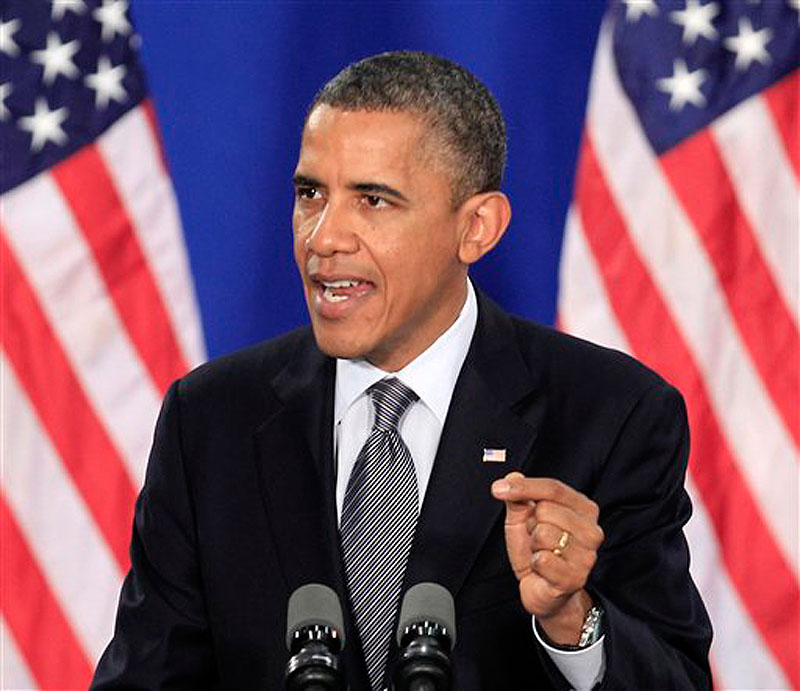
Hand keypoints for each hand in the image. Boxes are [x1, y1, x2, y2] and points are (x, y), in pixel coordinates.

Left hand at [491, 472, 603, 644]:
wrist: (543, 591)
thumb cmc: (536, 551)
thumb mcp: (522, 520)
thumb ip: (518, 498)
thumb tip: (511, 477)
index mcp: (583, 509)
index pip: (553, 488)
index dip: (524, 486)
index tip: (498, 489)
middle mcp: (592, 530)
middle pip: (546, 509)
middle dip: (531, 524)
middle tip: (537, 539)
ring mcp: (587, 555)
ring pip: (543, 534)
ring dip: (533, 545)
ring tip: (541, 554)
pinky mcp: (576, 578)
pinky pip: (543, 559)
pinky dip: (535, 564)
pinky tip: (543, 570)